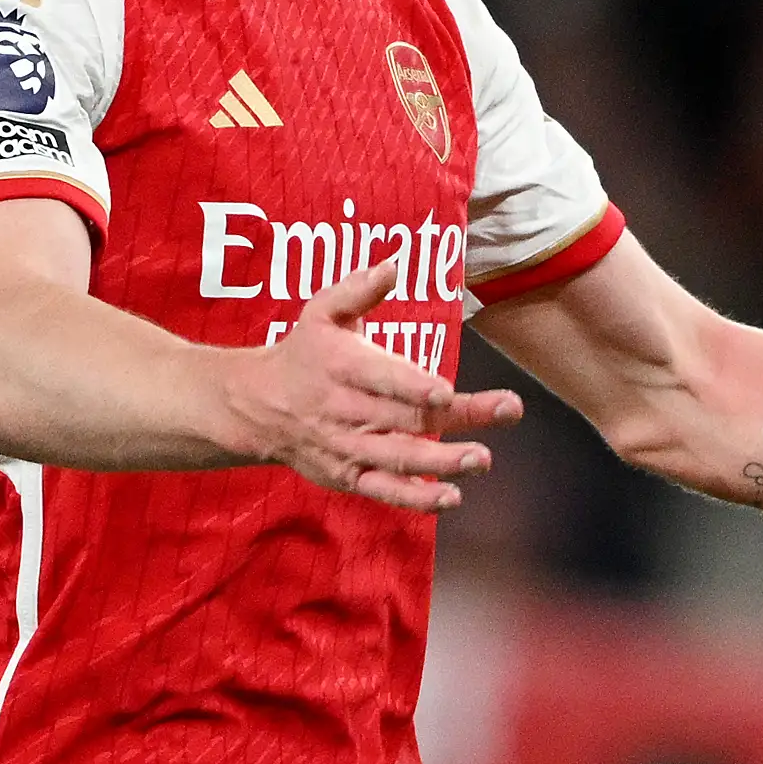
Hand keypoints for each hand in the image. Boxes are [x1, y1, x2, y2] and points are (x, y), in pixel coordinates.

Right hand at [221, 261, 523, 512]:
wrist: (255, 407)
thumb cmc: (302, 353)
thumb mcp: (321, 312)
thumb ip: (358, 290)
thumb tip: (393, 264)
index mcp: (343, 366)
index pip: (382, 378)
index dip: (413, 386)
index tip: (446, 389)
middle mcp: (347, 410)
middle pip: (407, 417)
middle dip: (460, 415)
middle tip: (507, 410)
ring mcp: (349, 448)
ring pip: (400, 458)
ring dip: (443, 462)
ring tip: (482, 458)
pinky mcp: (349, 476)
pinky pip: (385, 491)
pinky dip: (416, 498)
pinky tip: (450, 496)